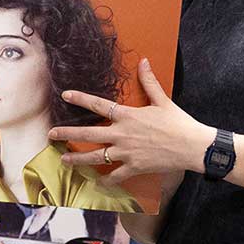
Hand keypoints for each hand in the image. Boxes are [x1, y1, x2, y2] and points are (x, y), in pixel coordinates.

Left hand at [49, 59, 212, 186]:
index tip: (65, 95)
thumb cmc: (179, 123)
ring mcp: (127, 153)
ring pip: (96, 156)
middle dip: (68, 133)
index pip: (99, 105)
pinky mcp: (134, 167)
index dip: (81, 99)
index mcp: (128, 116)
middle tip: (51, 134)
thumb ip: (149, 82)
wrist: (193, 147)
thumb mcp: (163, 100)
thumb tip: (143, 61)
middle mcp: (123, 134)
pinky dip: (105, 180)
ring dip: (78, 158)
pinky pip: (115, 176)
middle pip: (89, 133)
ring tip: (64, 160)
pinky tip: (96, 182)